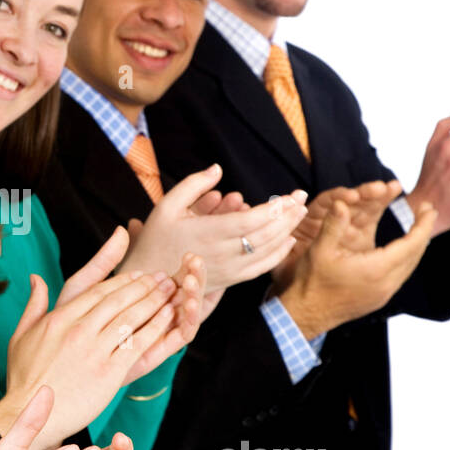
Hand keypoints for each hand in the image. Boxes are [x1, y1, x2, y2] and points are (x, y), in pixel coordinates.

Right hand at [2, 252, 198, 449]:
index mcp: (59, 319)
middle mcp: (78, 330)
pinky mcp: (109, 372)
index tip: (138, 274)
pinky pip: (138, 344)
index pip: (97, 292)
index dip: (122, 281)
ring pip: (131, 318)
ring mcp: (94, 351)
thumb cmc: (24, 378)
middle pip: (118, 300)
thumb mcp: (21, 335)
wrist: (29, 413)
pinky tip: (168, 318)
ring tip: (170, 291)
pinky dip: (156, 327)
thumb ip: (34, 304)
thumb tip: (37, 278)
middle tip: (161, 277)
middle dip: (144, 286)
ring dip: (154, 301)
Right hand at [117, 163, 307, 291]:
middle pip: (265, 235)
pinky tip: (288, 240)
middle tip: (301, 198)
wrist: (148, 279)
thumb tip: (217, 169)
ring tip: (300, 214)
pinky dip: (278, 254)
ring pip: (267, 252)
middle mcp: (220, 254)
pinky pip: (260, 269)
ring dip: (288, 232)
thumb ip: (193, 185)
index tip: (291, 195)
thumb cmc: (156, 240)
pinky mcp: (229, 280)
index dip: (275, 209)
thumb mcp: (166, 206)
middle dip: (288, 216)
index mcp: (205, 233)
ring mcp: (227, 270)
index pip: (251, 221)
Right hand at [277, 198, 436, 338]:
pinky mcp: (379, 299)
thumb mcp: (319, 250)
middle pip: (415, 255)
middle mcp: (385, 284)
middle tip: (426, 212)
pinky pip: (401, 275)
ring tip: (417, 228)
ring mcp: (384, 294)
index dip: (422, 224)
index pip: (411, 244)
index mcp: (375, 269)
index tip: (429, 208)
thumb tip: (341, 203)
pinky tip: (401, 250)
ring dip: (416, 246)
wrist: (306, 314)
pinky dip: (406, 258)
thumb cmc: (311, 283)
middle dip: (423, 231)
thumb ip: (333, 225)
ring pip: (410, 266)